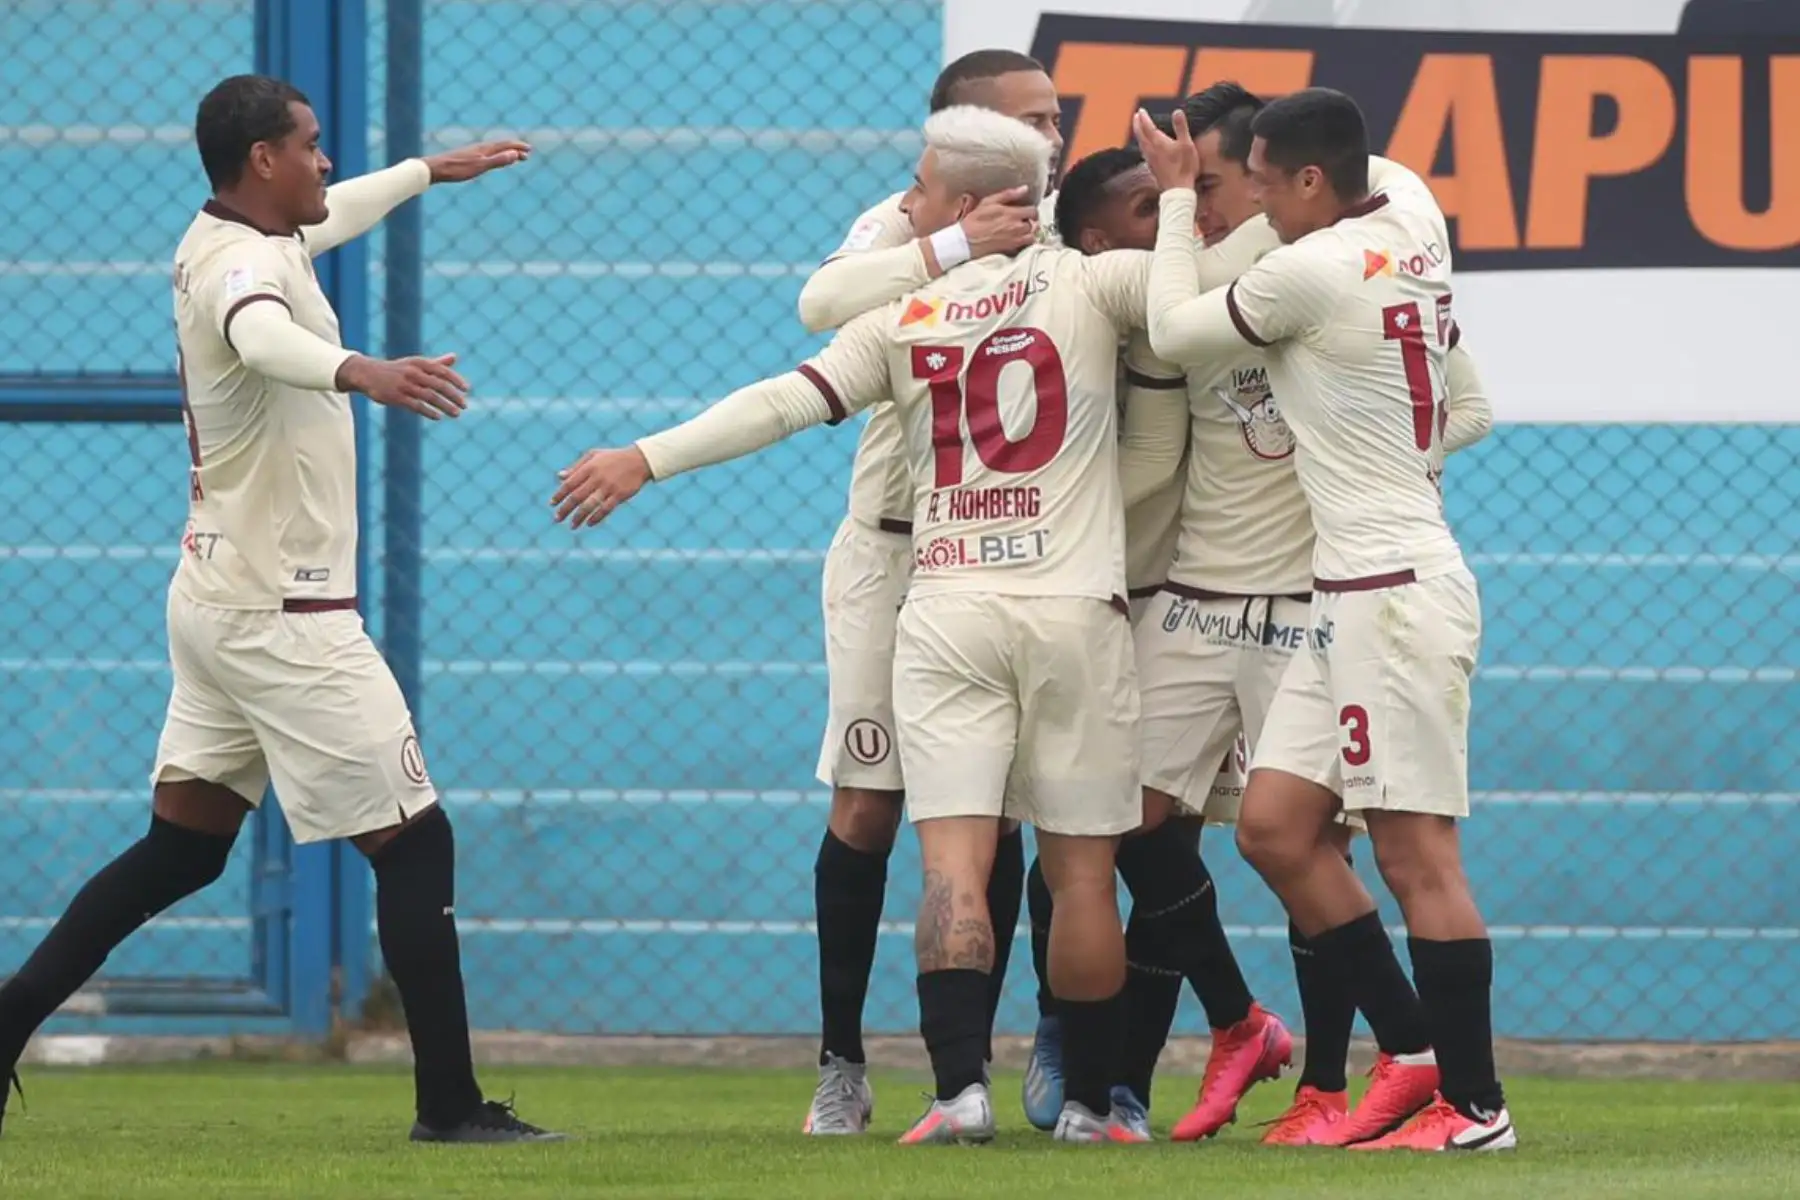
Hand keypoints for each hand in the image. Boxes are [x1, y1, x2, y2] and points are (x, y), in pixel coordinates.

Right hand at [336, 353, 467, 418]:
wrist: (368, 374)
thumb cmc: (397, 369)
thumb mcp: (416, 363)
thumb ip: (436, 363)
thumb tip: (455, 357)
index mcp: (419, 363)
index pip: (442, 371)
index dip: (456, 380)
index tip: (466, 389)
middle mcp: (413, 372)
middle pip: (438, 384)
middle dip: (454, 396)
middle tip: (465, 405)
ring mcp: (404, 385)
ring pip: (429, 396)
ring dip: (445, 406)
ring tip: (456, 413)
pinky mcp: (396, 397)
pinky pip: (416, 406)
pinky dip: (428, 412)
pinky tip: (438, 417)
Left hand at [423, 140, 531, 182]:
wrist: (435, 168)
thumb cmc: (457, 169)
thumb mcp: (480, 166)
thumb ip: (497, 160)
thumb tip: (515, 154)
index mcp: (485, 149)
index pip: (505, 145)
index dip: (518, 147)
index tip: (529, 150)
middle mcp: (480, 148)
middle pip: (501, 146)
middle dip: (514, 149)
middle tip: (526, 154)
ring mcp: (473, 152)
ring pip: (494, 150)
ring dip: (506, 153)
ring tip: (514, 157)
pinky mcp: (467, 157)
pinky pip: (487, 154)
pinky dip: (496, 156)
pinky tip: (492, 161)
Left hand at [551, 446, 653, 527]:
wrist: (639, 460)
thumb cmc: (614, 457)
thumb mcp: (594, 455)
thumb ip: (576, 466)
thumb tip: (559, 477)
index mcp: (589, 467)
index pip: (569, 483)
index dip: (559, 494)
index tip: (552, 504)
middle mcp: (597, 477)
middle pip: (577, 496)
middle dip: (565, 509)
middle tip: (557, 519)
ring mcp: (609, 487)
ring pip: (589, 505)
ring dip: (579, 517)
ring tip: (572, 526)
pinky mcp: (620, 495)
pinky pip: (605, 509)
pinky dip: (596, 517)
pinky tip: (589, 523)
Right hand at [961, 186, 1039, 256]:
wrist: (966, 240)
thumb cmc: (975, 220)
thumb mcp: (989, 202)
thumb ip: (1008, 194)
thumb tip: (1025, 188)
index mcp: (1012, 213)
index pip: (1033, 211)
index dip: (1032, 210)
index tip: (1027, 211)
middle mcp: (1016, 227)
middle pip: (1033, 224)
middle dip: (1029, 221)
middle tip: (1022, 221)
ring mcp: (1015, 239)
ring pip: (1031, 236)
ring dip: (1028, 232)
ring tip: (1021, 230)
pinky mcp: (1011, 249)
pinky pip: (1025, 246)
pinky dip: (1024, 242)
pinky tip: (1017, 239)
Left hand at [1133, 108, 1199, 192]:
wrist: (1178, 190)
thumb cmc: (1184, 167)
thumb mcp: (1186, 144)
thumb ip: (1181, 127)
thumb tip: (1177, 111)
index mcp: (1159, 142)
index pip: (1148, 127)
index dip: (1144, 118)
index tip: (1141, 110)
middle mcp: (1151, 150)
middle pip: (1141, 135)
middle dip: (1137, 124)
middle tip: (1136, 116)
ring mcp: (1150, 160)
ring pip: (1140, 144)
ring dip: (1138, 134)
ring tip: (1138, 129)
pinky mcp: (1152, 168)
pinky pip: (1143, 153)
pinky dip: (1142, 146)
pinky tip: (1144, 148)